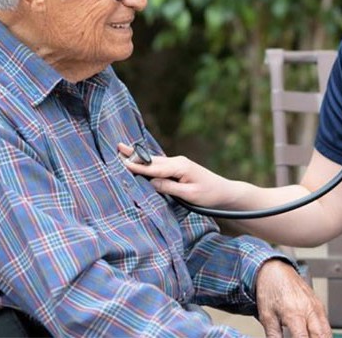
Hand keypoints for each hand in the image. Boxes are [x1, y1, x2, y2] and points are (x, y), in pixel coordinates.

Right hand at [117, 143, 243, 207]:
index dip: (137, 166)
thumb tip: (152, 182)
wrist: (225, 192)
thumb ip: (170, 187)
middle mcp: (178, 162)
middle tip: (117, 147)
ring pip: (155, 161)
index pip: (154, 167)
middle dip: (134, 155)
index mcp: (180, 166)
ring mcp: (178, 164)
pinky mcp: (179, 168)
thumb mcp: (190, 194)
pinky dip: (148, 162)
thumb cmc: (209, 195)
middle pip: (152, 159)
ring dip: (139, 157)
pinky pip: (160, 165)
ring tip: (123, 150)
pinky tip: (140, 160)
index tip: (122, 163)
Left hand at [255, 260, 330, 337]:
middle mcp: (309, 310)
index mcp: (295, 313)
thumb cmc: (270, 290)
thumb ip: (274, 336)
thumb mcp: (267, 316)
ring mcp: (317, 307)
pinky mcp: (319, 305)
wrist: (275, 270)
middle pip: (321, 337)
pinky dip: (324, 335)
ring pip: (327, 332)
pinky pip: (326, 324)